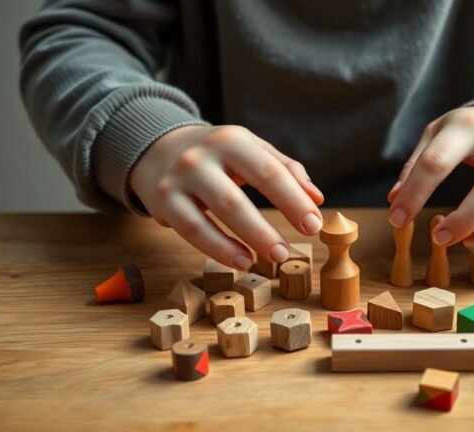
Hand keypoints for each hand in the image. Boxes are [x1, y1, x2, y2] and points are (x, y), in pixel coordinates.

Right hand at [130, 125, 323, 269]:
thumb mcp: (251, 149)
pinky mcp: (162, 201)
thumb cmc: (217, 153)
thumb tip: (317, 199)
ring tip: (269, 259)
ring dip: (244, 241)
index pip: (269, 172)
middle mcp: (201, 157)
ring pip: (212, 216)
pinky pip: (191, 229)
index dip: (293, 201)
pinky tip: (240, 260)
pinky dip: (217, 248)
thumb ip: (286, 170)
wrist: (157, 146)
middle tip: (286, 252)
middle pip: (236, 199)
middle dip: (265, 229)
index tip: (313, 225)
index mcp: (232, 140)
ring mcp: (179, 179)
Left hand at [387, 105, 473, 248]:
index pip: (436, 162)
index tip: (397, 219)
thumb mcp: (436, 134)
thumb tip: (395, 200)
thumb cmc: (467, 131)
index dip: (414, 195)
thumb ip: (416, 164)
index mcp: (467, 126)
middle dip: (462, 221)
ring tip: (462, 243)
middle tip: (436, 237)